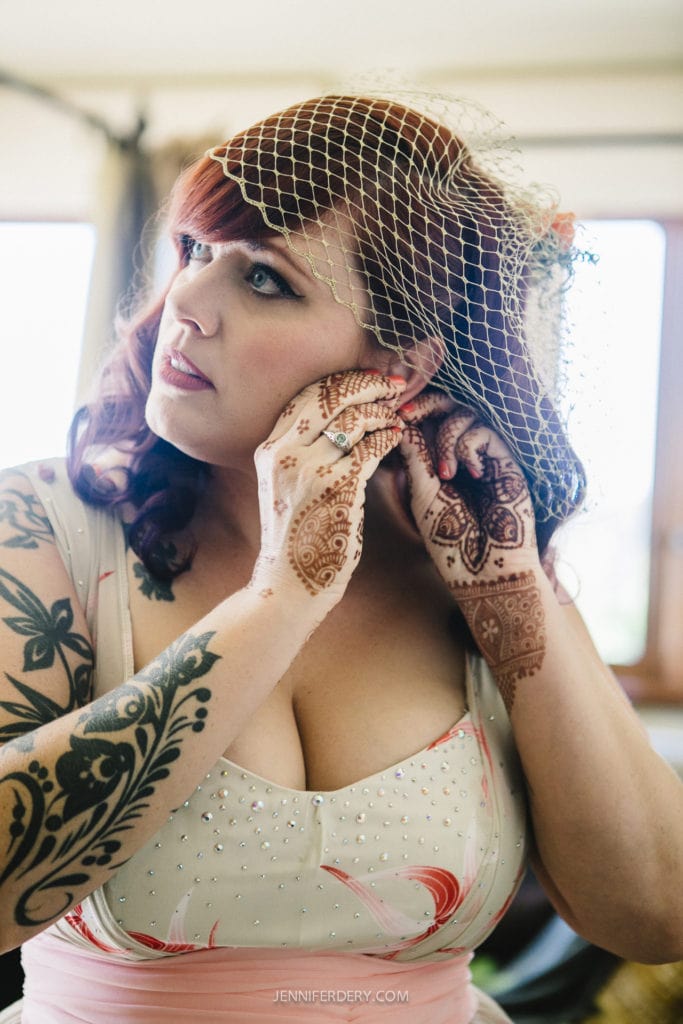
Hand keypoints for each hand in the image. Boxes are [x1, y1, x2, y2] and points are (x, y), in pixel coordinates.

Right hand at [250, 370, 405, 605]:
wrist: (289, 583)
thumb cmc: (296, 536)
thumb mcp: (285, 485)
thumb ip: (303, 451)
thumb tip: (343, 419)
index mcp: (269, 449)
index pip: (306, 397)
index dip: (341, 382)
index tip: (368, 379)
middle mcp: (284, 453)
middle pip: (329, 398)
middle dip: (367, 385)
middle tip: (393, 385)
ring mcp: (308, 470)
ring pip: (353, 420)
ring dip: (381, 413)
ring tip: (395, 416)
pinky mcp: (336, 488)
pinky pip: (368, 449)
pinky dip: (386, 438)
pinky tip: (395, 437)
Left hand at [399, 391, 545, 708]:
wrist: (484, 568)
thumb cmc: (449, 538)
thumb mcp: (421, 492)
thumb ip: (415, 455)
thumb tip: (400, 420)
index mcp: (434, 461)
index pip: (423, 421)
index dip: (409, 411)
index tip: (390, 413)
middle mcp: (458, 454)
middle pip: (446, 407)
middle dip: (426, 405)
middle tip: (407, 412)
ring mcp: (482, 456)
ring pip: (465, 415)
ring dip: (448, 437)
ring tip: (446, 474)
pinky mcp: (505, 462)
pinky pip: (485, 433)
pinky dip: (471, 446)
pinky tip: (473, 474)